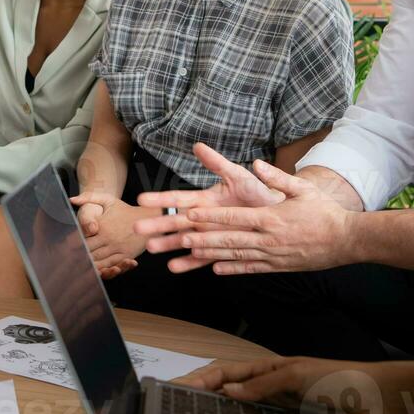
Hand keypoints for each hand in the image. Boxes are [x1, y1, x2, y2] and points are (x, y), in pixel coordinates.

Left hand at [69, 191, 148, 278]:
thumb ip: (89, 197)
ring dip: (88, 265)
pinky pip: (111, 264)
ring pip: (99, 260)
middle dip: (78, 257)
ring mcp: (117, 248)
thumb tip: (71, 199)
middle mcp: (108, 238)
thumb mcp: (108, 199)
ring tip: (77, 271)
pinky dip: (102, 269)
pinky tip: (94, 272)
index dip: (72, 245)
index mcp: (101, 226)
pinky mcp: (125, 255)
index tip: (62, 249)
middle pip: (89, 251)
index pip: (83, 238)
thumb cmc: (125, 210)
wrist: (149, 218)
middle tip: (66, 264)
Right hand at [131, 144, 285, 263]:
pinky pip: (202, 258)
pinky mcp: (219, 248)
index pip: (178, 199)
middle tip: (136, 228)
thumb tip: (198, 146)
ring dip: (168, 244)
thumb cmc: (258, 193)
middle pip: (175, 221)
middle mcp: (203, 218)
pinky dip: (188, 263)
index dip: (161, 199)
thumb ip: (217, 163)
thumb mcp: (238, 175)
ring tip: (151, 248)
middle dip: (156, 224)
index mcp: (205, 200)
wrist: (277, 215)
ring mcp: (209, 235)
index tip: (142, 199)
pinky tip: (174, 267)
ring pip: (183, 240)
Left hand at [154, 161, 358, 274]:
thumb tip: (256, 164)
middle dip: (203, 238)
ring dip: (212, 254)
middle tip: (180, 237)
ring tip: (191, 252)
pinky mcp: (279, 266)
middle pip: (229, 239)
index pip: (234, 216)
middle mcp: (268, 239)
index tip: (191, 215)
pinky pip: (251, 267)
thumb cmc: (325, 211)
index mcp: (270, 218)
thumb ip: (277, 177)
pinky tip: (216, 269)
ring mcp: (273, 255)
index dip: (210, 216)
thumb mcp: (302, 189)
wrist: (346, 239)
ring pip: (236, 255)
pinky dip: (233, 268)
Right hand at [175, 356, 393, 413]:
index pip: (228, 371)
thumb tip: (229, 390)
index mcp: (270, 367)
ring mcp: (282, 404)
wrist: (378, 400)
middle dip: (206, 393)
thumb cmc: (340, 379)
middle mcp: (273, 385)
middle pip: (231, 388)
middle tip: (182, 404)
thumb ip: (261, 385)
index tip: (182, 387)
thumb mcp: (296, 376)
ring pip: (244, 406)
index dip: (204, 378)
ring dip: (223, 410)